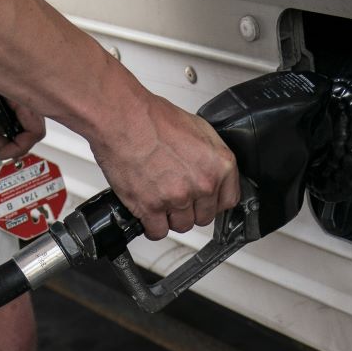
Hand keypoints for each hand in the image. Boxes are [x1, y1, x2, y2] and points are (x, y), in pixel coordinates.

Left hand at [0, 76, 45, 160]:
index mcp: (23, 90)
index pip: (34, 130)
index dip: (20, 146)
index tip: (4, 152)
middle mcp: (27, 86)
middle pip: (32, 125)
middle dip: (14, 140)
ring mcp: (21, 81)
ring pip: (25, 114)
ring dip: (9, 127)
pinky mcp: (14, 74)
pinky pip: (18, 100)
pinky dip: (7, 112)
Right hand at [88, 91, 240, 240]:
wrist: (123, 118)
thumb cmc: (153, 118)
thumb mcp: (198, 128)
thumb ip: (211, 156)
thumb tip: (212, 171)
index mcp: (219, 164)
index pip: (228, 200)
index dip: (213, 201)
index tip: (203, 200)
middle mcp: (202, 183)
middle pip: (204, 217)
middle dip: (191, 209)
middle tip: (176, 195)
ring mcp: (177, 198)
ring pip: (181, 226)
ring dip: (170, 217)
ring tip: (160, 200)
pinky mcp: (151, 207)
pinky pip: (158, 232)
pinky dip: (151, 226)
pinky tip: (148, 213)